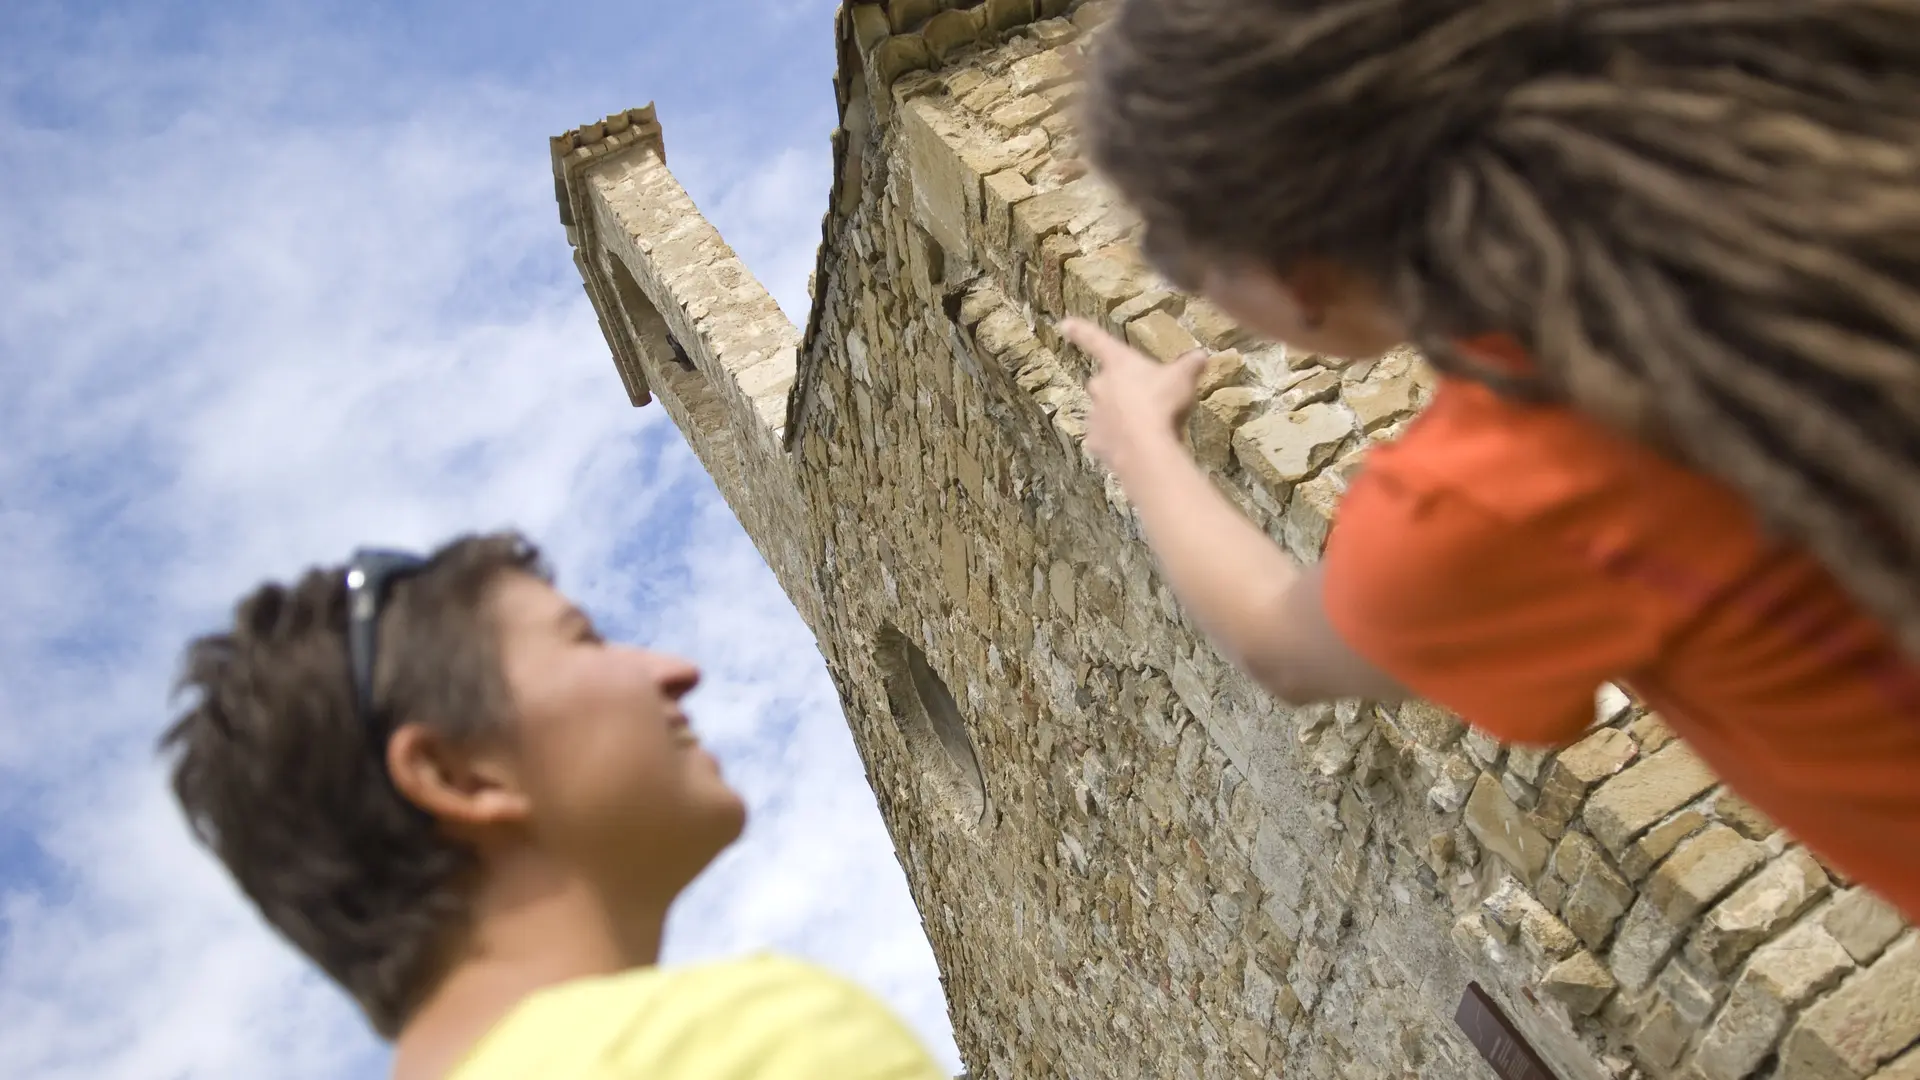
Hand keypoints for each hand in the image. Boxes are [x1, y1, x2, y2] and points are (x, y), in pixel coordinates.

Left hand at [1061, 317, 1209, 474]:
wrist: (1146, 446)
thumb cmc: (1163, 401)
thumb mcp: (1185, 377)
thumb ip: (1191, 364)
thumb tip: (1201, 355)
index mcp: (1118, 363)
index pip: (1095, 340)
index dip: (1081, 330)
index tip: (1064, 323)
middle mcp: (1100, 385)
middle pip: (1105, 382)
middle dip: (1121, 388)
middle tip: (1145, 397)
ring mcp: (1095, 415)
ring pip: (1104, 411)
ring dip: (1119, 415)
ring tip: (1144, 426)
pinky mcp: (1096, 442)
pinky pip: (1105, 438)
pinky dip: (1116, 441)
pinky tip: (1133, 446)